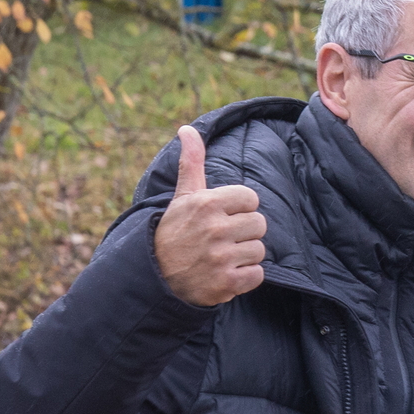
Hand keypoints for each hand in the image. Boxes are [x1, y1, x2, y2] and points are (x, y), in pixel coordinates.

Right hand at [153, 126, 265, 306]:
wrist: (155, 276)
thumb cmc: (174, 231)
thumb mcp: (183, 196)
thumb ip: (192, 162)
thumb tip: (186, 129)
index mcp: (207, 204)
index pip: (251, 199)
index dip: (240, 209)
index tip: (222, 217)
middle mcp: (215, 229)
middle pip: (259, 224)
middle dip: (244, 233)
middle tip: (221, 239)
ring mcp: (221, 257)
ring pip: (259, 250)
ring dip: (244, 256)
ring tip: (221, 256)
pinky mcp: (226, 283)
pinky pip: (257, 275)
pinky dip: (245, 277)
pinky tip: (225, 273)